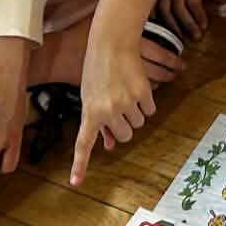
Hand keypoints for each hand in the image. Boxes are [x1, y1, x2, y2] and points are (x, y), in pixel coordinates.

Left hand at [72, 31, 160, 184]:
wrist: (111, 42)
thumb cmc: (97, 69)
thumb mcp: (90, 95)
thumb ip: (97, 120)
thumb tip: (108, 144)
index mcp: (90, 111)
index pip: (83, 143)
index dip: (80, 164)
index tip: (76, 182)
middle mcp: (108, 110)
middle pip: (124, 135)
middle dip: (123, 126)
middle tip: (118, 107)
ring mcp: (127, 103)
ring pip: (138, 123)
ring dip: (135, 113)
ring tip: (125, 91)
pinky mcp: (143, 93)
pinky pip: (150, 110)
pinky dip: (146, 103)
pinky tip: (136, 87)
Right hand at [157, 0, 222, 39]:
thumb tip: (219, 0)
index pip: (195, 4)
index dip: (200, 17)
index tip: (204, 27)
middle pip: (181, 12)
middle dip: (189, 26)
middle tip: (196, 38)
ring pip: (166, 13)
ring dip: (173, 27)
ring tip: (179, 38)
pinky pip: (151, 9)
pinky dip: (154, 20)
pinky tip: (158, 29)